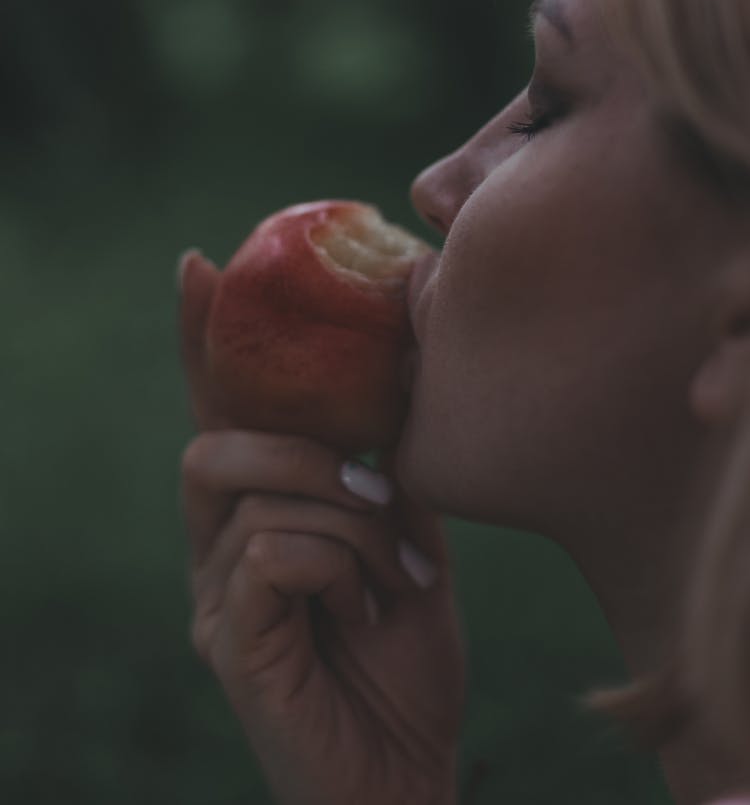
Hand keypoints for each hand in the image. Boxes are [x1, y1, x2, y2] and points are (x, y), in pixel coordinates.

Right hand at [177, 250, 465, 804]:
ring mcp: (215, 598)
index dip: (205, 342)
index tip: (202, 267)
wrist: (411, 768)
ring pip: (255, 494)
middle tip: (376, 482)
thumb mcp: (406, 537)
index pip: (221, 413)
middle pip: (214, 444)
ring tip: (396, 567)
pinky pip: (270, 552)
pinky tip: (366, 605)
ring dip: (347, 516)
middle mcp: (219, 549)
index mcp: (258, 514)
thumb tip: (385, 394)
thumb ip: (381, 471)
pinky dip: (336, 562)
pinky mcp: (228, 642)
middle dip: (303, 448)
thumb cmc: (406, 652)